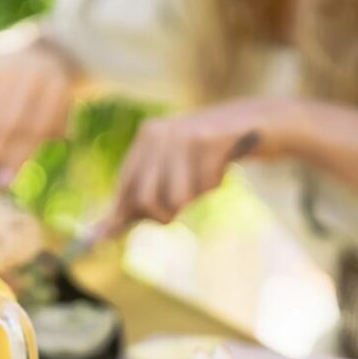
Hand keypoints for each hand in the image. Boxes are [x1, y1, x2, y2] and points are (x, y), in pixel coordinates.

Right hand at [0, 37, 77, 187]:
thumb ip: (30, 149)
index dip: (17, 157)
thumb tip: (0, 183)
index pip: (36, 129)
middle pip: (10, 123)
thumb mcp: (51, 122)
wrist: (35, 53)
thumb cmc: (45, 101)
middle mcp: (32, 71)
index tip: (3, 182)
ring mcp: (7, 65)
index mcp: (57, 85)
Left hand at [104, 97, 303, 233]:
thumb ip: (148, 191)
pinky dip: (214, 184)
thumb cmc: (207, 154)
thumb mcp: (175, 167)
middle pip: (146, 199)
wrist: (253, 122)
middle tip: (175, 215)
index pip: (125, 184)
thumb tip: (112, 227)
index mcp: (146, 137)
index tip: (104, 236)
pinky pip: (206, 186)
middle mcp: (159, 132)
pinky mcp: (209, 140)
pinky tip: (221, 166)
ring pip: (178, 198)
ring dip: (195, 197)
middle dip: (161, 216)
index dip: (117, 213)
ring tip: (206, 177)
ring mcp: (183, 134)